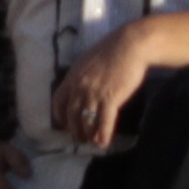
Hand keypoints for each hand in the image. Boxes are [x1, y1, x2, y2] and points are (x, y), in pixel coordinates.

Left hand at [51, 22, 153, 149]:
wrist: (130, 45)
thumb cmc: (112, 50)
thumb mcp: (88, 61)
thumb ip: (82, 76)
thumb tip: (81, 88)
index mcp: (72, 76)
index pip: (58, 101)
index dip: (60, 116)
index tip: (65, 124)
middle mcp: (79, 87)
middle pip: (71, 115)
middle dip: (75, 130)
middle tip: (81, 138)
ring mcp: (94, 93)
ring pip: (86, 122)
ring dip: (89, 136)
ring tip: (93, 142)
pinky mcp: (110, 98)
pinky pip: (103, 122)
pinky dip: (103, 135)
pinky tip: (104, 143)